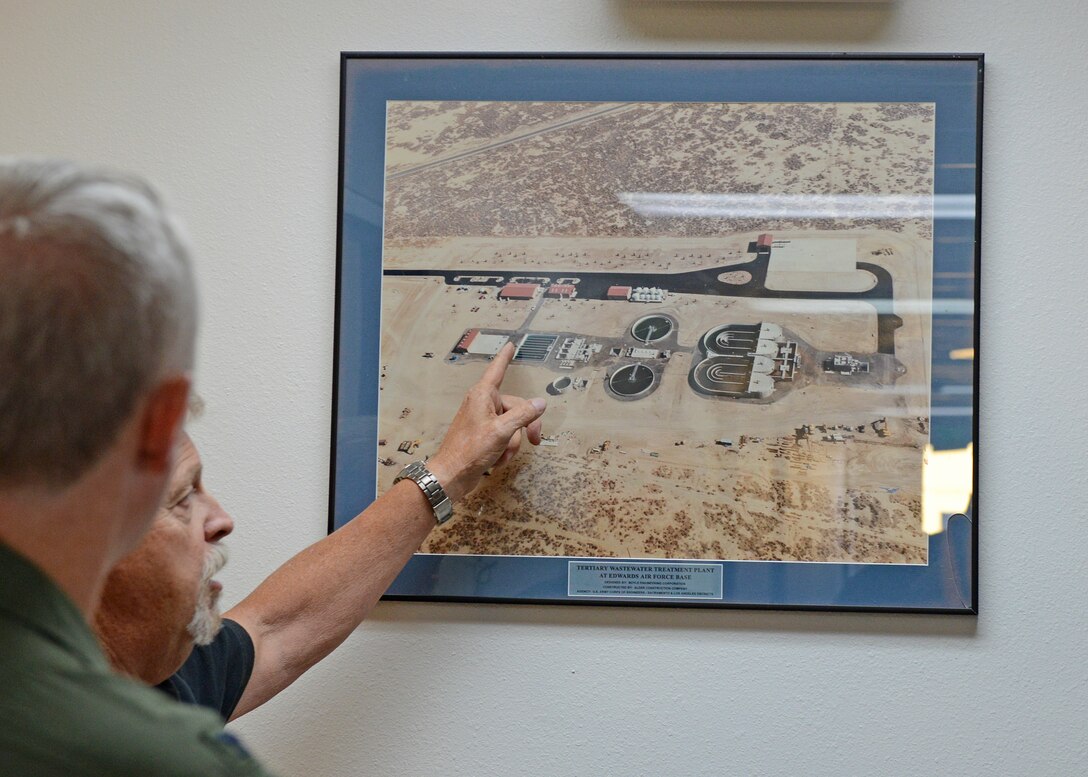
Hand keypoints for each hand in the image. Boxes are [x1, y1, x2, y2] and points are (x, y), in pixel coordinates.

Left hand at [427, 342, 545, 502]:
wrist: (452, 475)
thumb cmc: (470, 450)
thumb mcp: (501, 431)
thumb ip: (523, 415)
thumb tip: (540, 403)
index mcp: (483, 395)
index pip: (497, 370)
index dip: (505, 358)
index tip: (510, 345)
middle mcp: (482, 404)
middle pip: (516, 407)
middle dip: (524, 427)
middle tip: (534, 441)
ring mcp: (483, 420)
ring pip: (512, 426)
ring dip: (512, 443)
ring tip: (501, 455)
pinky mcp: (483, 435)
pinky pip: (504, 437)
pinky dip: (504, 449)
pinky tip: (496, 460)